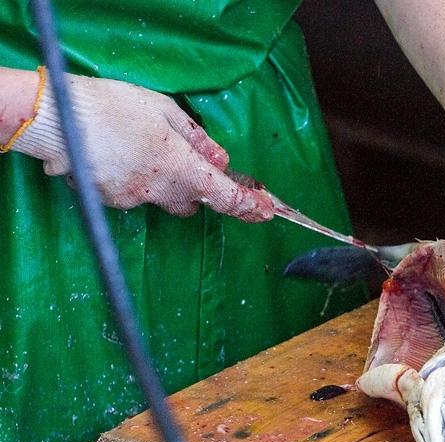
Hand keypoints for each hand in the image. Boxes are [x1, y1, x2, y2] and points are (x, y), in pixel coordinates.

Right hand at [10, 70, 272, 221]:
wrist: (58, 119)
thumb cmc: (114, 105)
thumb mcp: (165, 110)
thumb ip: (198, 139)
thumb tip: (223, 160)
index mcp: (181, 167)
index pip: (225, 197)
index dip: (249, 207)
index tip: (267, 212)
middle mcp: (162, 190)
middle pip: (193, 203)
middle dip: (197, 189)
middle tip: (190, 164)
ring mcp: (135, 199)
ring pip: (163, 199)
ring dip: (164, 183)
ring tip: (144, 150)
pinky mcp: (111, 200)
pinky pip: (134, 194)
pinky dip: (134, 179)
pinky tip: (120, 156)